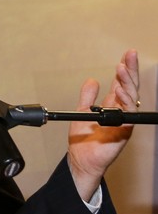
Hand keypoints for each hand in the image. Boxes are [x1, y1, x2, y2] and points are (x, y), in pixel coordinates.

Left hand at [67, 49, 138, 201]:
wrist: (81, 159)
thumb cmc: (83, 140)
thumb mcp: (82, 111)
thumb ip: (88, 96)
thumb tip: (92, 80)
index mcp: (112, 105)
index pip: (122, 83)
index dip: (126, 69)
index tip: (128, 54)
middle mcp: (121, 112)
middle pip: (130, 87)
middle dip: (131, 70)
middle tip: (130, 56)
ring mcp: (124, 121)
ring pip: (131, 98)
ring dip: (127, 82)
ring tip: (122, 68)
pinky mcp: (123, 132)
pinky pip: (128, 114)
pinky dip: (125, 102)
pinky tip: (121, 91)